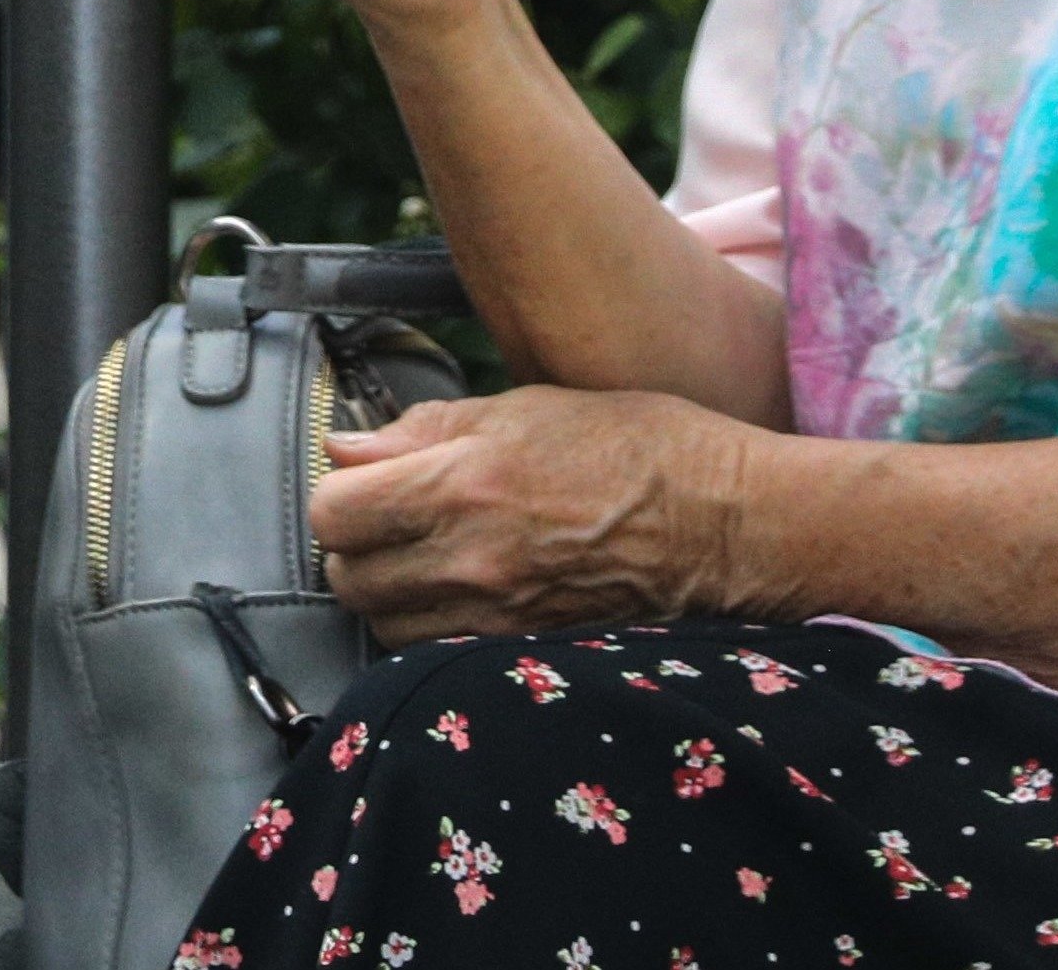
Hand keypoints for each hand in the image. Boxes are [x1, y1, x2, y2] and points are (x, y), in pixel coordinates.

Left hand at [307, 388, 763, 645]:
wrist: (724, 520)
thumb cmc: (638, 447)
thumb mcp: (526, 408)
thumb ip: (425, 431)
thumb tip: (347, 447)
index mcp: (463, 482)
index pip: (333, 512)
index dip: (337, 495)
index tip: (361, 483)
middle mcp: (472, 557)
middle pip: (347, 577)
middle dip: (354, 547)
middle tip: (386, 520)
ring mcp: (498, 611)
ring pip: (385, 624)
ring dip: (387, 593)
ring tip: (424, 557)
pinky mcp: (525, 645)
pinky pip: (439, 649)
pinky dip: (431, 627)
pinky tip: (459, 593)